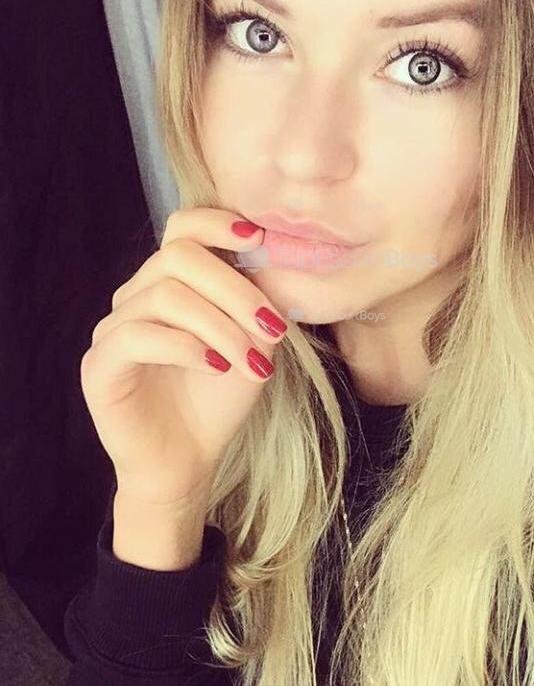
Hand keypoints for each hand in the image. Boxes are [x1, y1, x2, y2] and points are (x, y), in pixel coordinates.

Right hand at [80, 207, 285, 508]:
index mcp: (170, 282)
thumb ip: (260, 301)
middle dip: (235, 289)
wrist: (188, 462)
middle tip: (273, 327)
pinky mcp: (100, 364)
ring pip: (165, 296)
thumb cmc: (218, 399)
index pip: (182, 227)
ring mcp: (113, 328)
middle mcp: (136, 296)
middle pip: (178, 256)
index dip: (217, 223)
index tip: (260, 238)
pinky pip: (139, 336)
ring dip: (220, 326)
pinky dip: (186, 347)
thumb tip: (281, 262)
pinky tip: (217, 368)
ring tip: (251, 362)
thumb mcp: (252, 342)